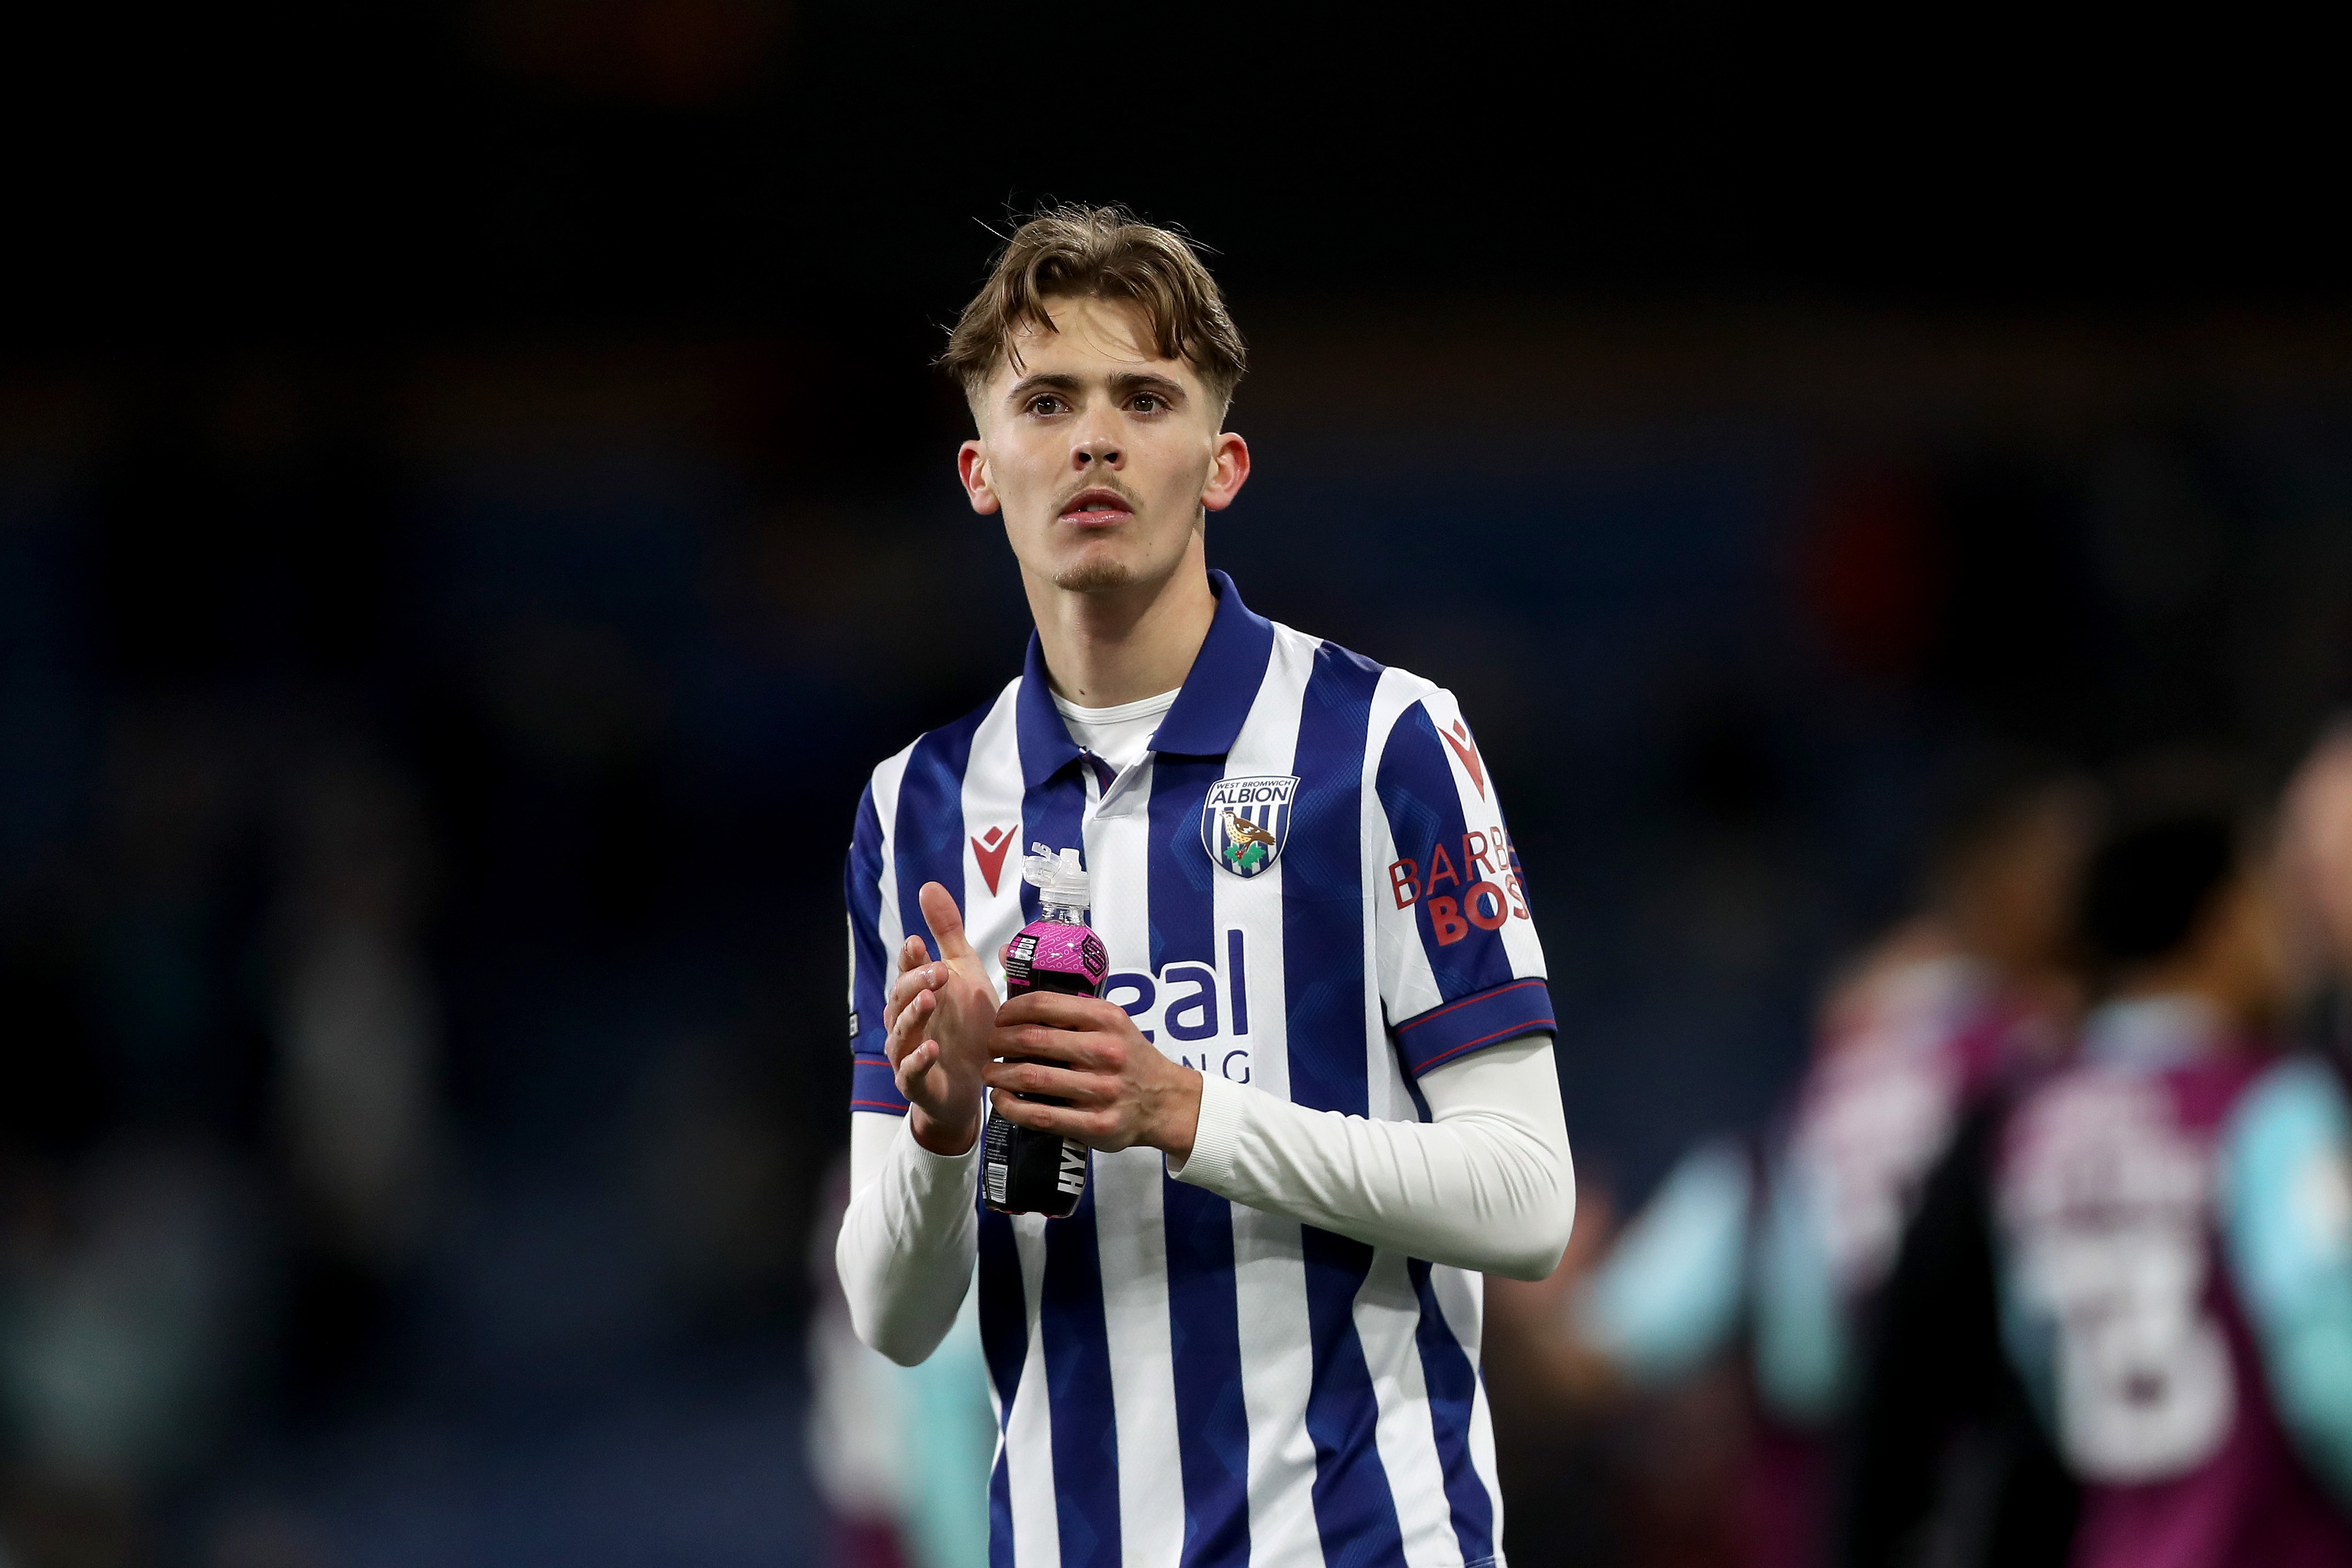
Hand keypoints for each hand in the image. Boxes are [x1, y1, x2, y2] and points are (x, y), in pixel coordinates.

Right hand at [883, 882, 999, 1155]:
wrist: (973, 1083)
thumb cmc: (966, 1026)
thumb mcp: (965, 974)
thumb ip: (948, 933)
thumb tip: (928, 886)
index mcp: (915, 993)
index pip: (908, 971)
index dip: (911, 958)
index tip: (919, 942)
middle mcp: (905, 1021)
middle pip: (900, 998)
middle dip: (916, 982)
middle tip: (938, 971)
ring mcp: (907, 1053)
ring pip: (901, 1033)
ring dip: (913, 1016)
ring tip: (929, 1001)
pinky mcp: (916, 1083)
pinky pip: (911, 1071)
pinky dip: (919, 1060)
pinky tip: (932, 1049)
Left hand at [983, 992, 1202, 1157]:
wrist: (1166, 1101)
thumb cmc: (1128, 1056)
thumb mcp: (1110, 1020)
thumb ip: (1066, 1001)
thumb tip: (1009, 955)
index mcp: (1107, 1019)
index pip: (1044, 1004)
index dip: (1010, 1010)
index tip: (1000, 1018)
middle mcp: (1105, 1052)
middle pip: (1031, 1040)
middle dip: (999, 1043)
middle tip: (991, 1047)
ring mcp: (1101, 1090)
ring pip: (1032, 1078)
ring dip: (999, 1075)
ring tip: (990, 1073)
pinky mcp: (1096, 1125)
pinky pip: (1041, 1115)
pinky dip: (1011, 1107)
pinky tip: (1002, 1100)